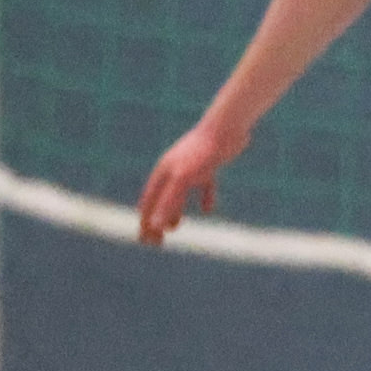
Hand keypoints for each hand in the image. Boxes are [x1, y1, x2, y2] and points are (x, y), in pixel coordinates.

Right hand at [137, 117, 244, 243]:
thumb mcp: (183, 180)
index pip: (149, 203)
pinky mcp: (210, 166)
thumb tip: (154, 226)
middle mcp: (173, 170)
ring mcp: (191, 168)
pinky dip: (204, 198)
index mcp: (162, 173)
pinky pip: (204, 186)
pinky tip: (207, 210)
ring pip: (179, 195)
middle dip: (156, 221)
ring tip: (174, 228)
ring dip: (174, 212)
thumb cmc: (203, 153)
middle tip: (155, 242)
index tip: (144, 240)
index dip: (145, 222)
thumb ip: (169, 202)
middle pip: (160, 201)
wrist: (227, 128)